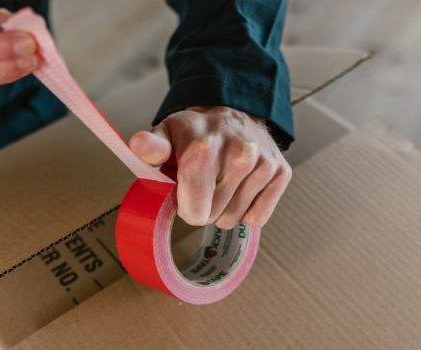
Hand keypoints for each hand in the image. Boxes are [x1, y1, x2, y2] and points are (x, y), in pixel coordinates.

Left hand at [129, 107, 291, 228]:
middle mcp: (239, 154)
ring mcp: (263, 163)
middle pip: (213, 216)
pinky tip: (240, 186)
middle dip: (203, 205)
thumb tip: (139, 145)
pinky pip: (257, 217)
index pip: (196, 209)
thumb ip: (151, 146)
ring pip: (234, 218)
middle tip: (203, 181)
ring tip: (221, 181)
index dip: (185, 207)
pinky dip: (246, 209)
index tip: (183, 191)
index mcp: (204, 148)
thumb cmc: (194, 132)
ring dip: (224, 208)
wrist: (234, 113)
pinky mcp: (281, 172)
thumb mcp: (166, 134)